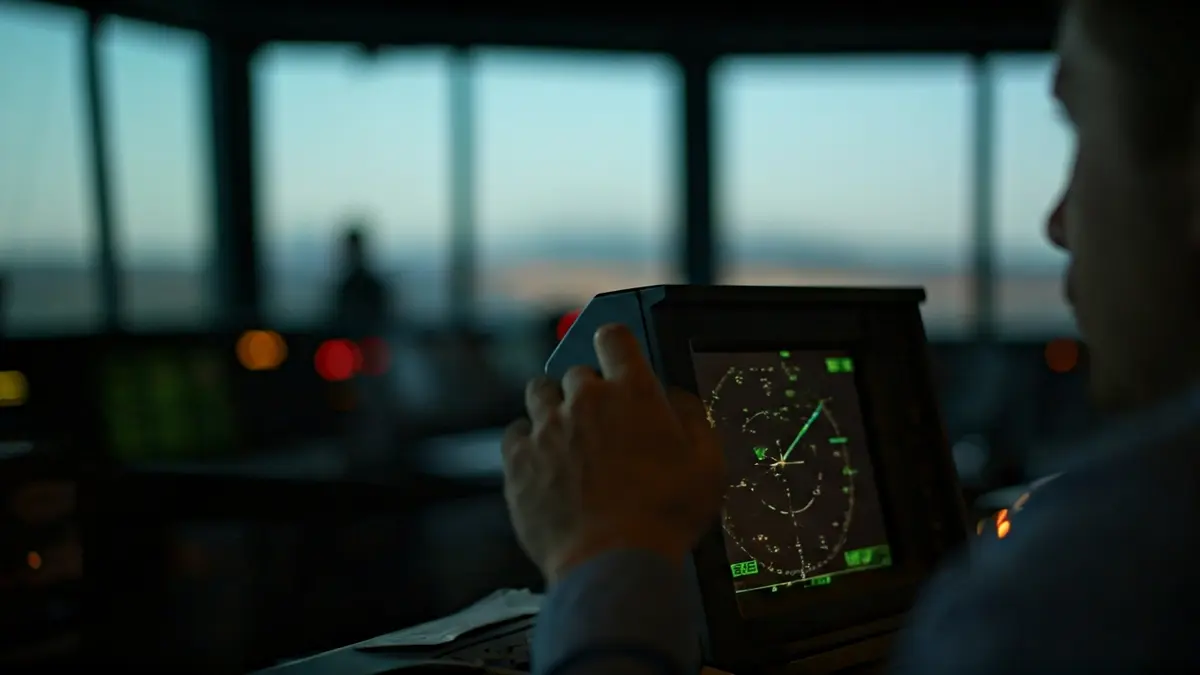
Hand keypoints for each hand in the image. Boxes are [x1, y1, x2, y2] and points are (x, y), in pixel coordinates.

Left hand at [501, 323, 725, 582]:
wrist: (614, 562)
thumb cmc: (666, 516)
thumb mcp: (707, 465)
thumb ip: (692, 419)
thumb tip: (674, 400)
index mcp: (633, 392)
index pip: (614, 337)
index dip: (614, 345)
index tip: (615, 359)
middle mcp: (585, 400)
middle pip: (577, 373)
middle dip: (589, 392)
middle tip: (601, 424)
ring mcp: (547, 429)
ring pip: (540, 393)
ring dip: (553, 406)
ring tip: (567, 436)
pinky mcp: (518, 460)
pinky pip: (515, 432)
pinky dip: (527, 441)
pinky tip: (542, 461)